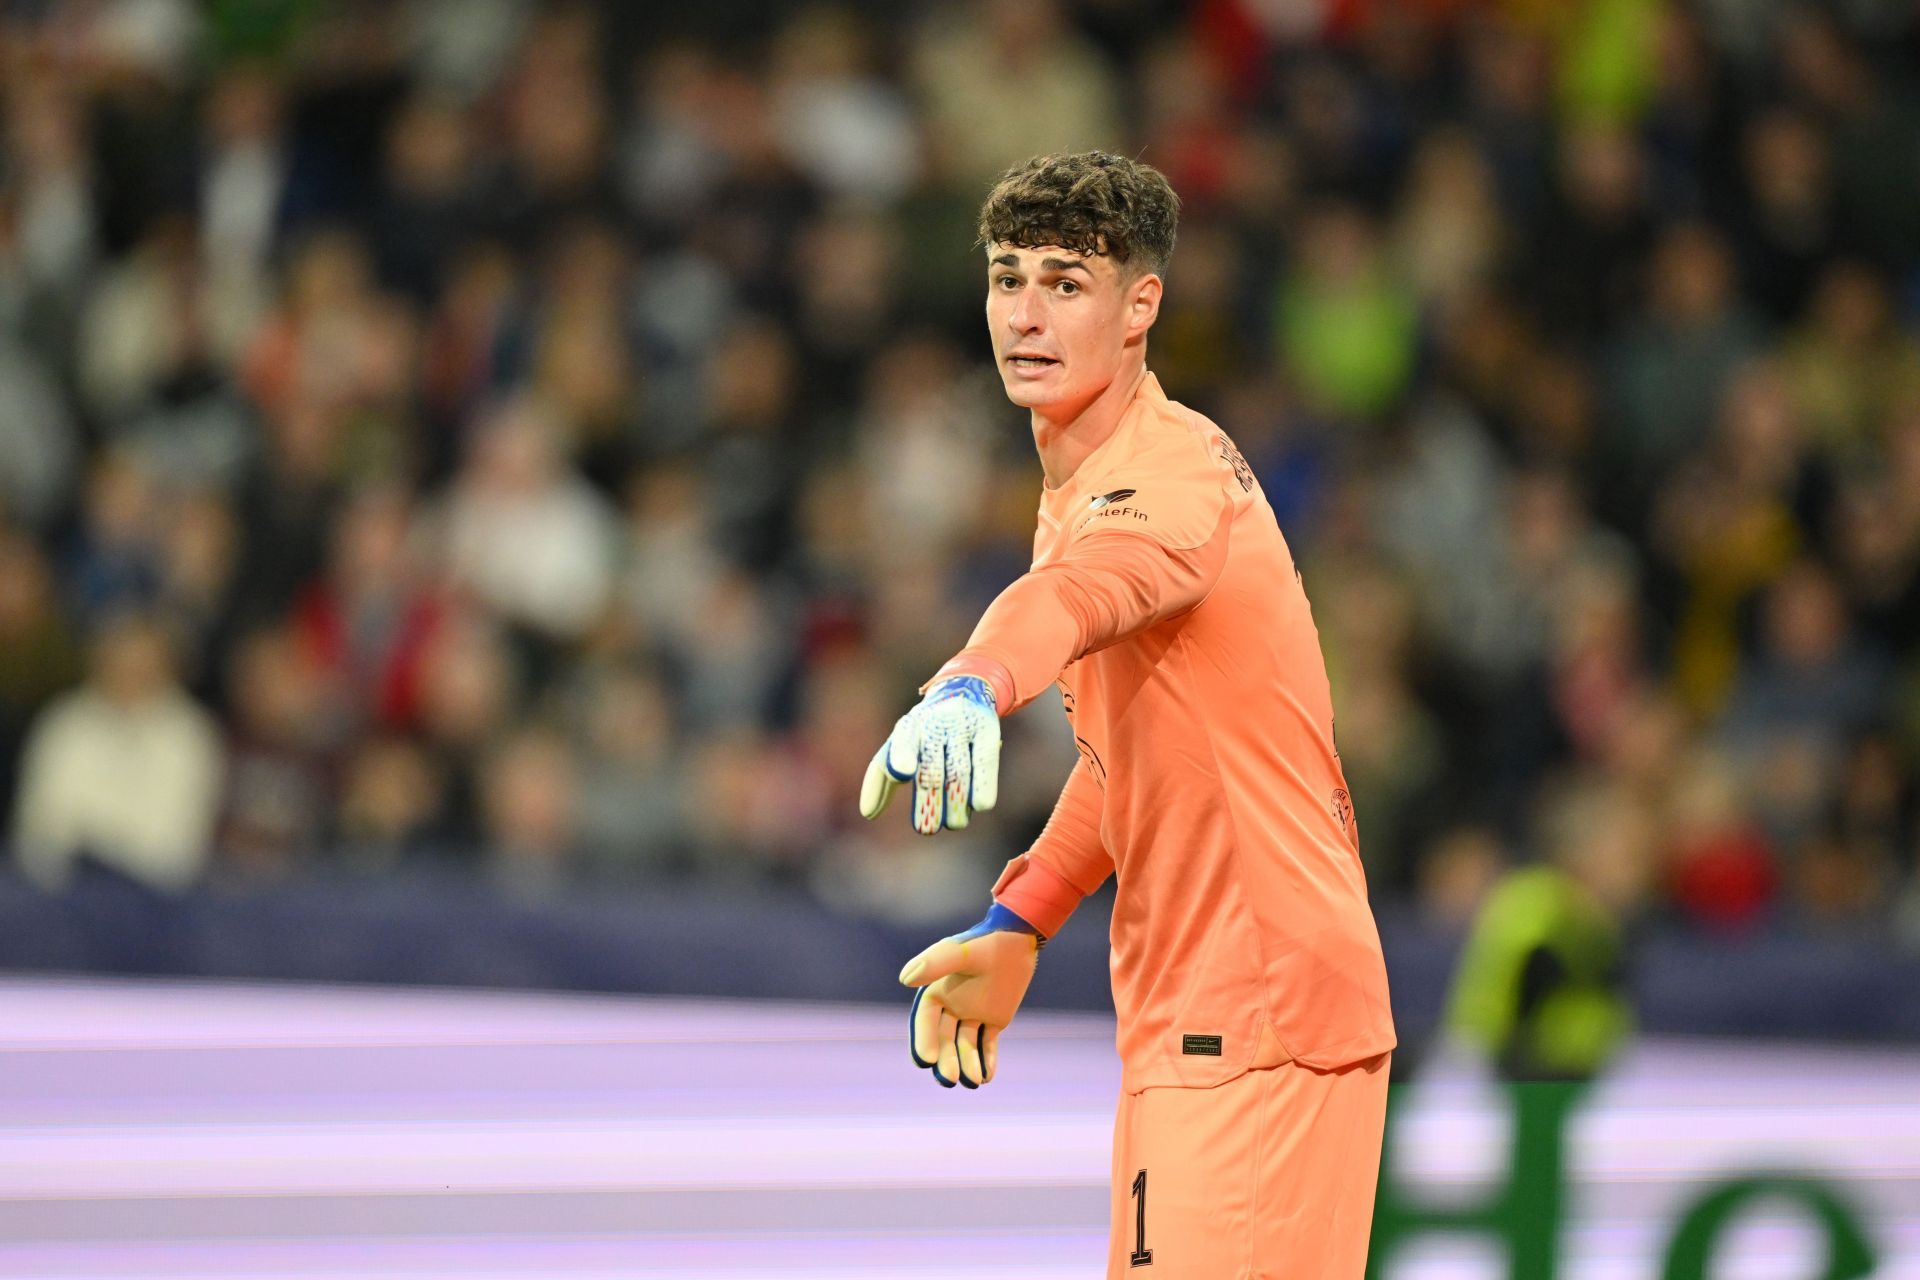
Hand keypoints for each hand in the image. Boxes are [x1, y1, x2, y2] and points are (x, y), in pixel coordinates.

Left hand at [859, 674, 1000, 833]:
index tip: (903, 773)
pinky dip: (983, 784)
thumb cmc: (925, 731)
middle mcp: (936, 721)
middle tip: (925, 829)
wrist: (964, 691)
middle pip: (932, 766)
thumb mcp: (900, 744)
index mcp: (910, 726)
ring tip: (953, 824)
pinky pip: (985, 761)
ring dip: (956, 802)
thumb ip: (881, 776)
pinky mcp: (988, 729)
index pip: (904, 740)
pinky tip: (979, 805)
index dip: (902, 755)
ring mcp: (963, 724)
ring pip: (959, 769)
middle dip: (928, 800)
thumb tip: (868, 813)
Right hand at [899, 904, 1041, 1088]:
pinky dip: (986, 1060)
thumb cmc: (985, 943)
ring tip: (974, 1081)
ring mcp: (971, 1015)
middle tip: (949, 1079)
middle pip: (943, 1040)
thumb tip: (906, 979)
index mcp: (935, 991)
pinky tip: (988, 1076)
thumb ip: (935, 964)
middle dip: (946, 1060)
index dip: (923, 1041)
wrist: (1017, 940)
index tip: (926, 1060)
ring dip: (967, 1064)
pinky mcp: (993, 1021)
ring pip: (965, 1046)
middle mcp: (950, 1006)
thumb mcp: (960, 952)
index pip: (925, 1022)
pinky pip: (987, 1044)